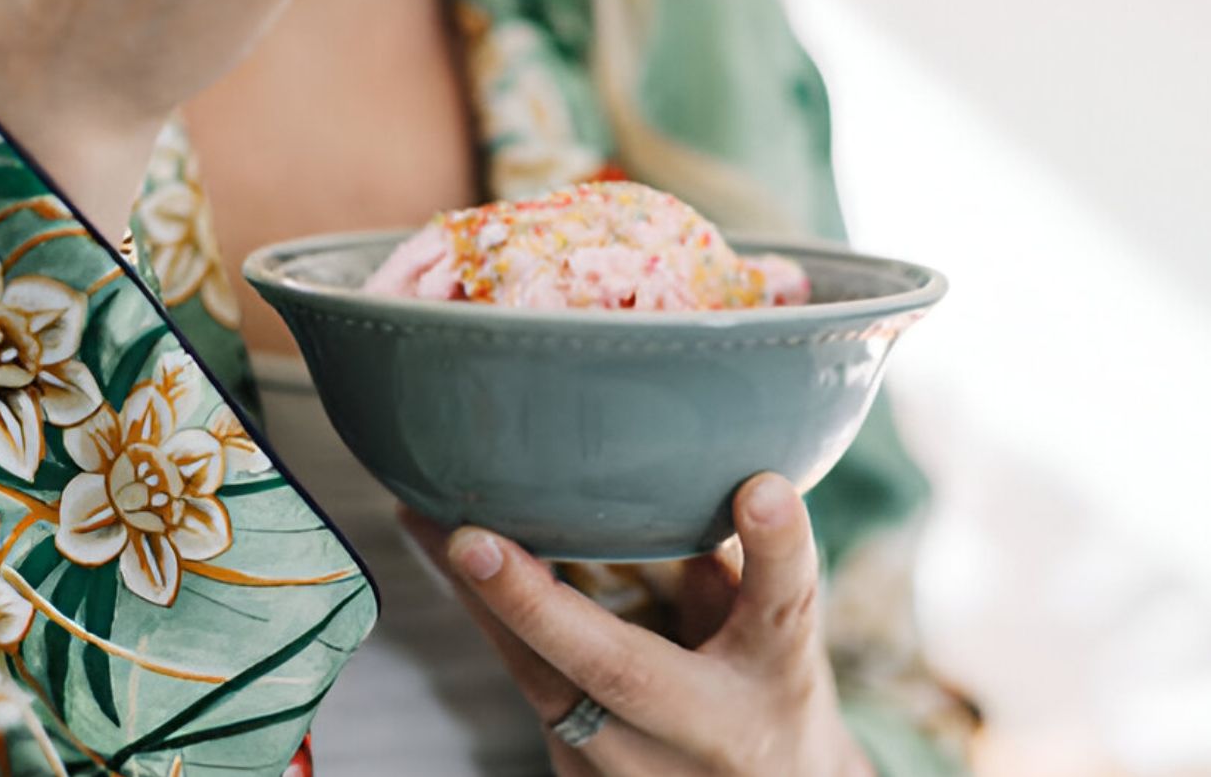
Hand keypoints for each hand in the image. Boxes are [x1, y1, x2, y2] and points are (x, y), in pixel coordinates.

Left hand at [404, 474, 875, 776]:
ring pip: (543, 684)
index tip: (762, 488)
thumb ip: (744, 561)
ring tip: (426, 518)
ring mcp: (632, 770)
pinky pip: (526, 684)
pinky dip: (488, 618)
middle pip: (620, 669)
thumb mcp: (780, 629)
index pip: (784, 607)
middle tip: (474, 540)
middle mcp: (705, 730)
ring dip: (479, 600)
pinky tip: (445, 554)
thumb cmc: (767, 687)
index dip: (776, 548)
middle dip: (539, 606)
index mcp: (775, 673)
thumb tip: (701, 464)